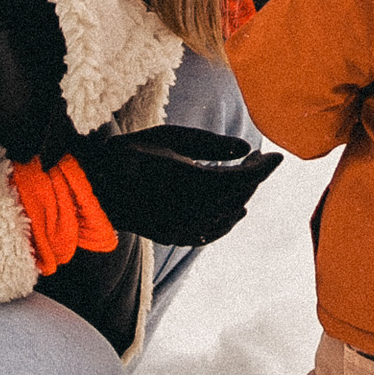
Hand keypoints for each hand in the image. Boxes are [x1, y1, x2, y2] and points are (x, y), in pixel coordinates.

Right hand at [72, 122, 278, 245]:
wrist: (96, 188)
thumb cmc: (132, 153)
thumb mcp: (170, 137)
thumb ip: (211, 144)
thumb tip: (247, 149)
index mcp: (187, 179)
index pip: (239, 178)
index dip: (262, 168)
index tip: (277, 156)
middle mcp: (187, 208)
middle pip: (237, 196)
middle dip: (253, 178)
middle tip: (259, 160)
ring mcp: (181, 226)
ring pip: (227, 215)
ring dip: (242, 197)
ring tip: (246, 176)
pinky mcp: (175, 237)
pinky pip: (213, 232)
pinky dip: (228, 220)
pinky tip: (236, 210)